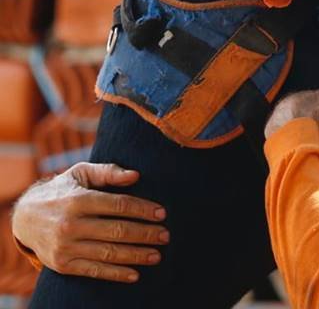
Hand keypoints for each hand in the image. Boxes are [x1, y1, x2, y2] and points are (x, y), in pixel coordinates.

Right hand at [11, 162, 169, 282]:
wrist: (25, 218)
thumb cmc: (62, 191)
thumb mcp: (80, 174)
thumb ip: (108, 172)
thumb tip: (135, 176)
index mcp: (78, 200)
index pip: (119, 205)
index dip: (143, 210)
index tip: (162, 213)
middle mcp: (71, 224)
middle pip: (117, 231)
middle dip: (145, 234)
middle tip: (166, 235)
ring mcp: (66, 246)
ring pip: (109, 252)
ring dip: (136, 255)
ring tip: (157, 255)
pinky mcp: (63, 264)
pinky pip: (94, 270)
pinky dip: (116, 274)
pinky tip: (135, 274)